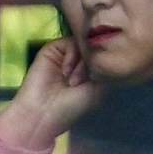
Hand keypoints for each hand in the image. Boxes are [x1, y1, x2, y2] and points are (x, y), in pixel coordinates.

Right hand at [0, 36, 100, 153]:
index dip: (106, 61)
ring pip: (84, 44)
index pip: (104, 54)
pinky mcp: (53, 49)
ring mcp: (66, 54)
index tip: (102, 76)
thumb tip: (108, 50)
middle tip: (87, 80)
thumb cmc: (73, 106)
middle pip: (95, 47)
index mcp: (90, 70)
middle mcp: (79, 60)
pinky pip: (70, 42)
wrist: (44, 112)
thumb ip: (104, 67)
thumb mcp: (98, 89)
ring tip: (74, 81)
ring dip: (83, 62)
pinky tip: (66, 72)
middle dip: (94, 62)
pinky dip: (72, 56)